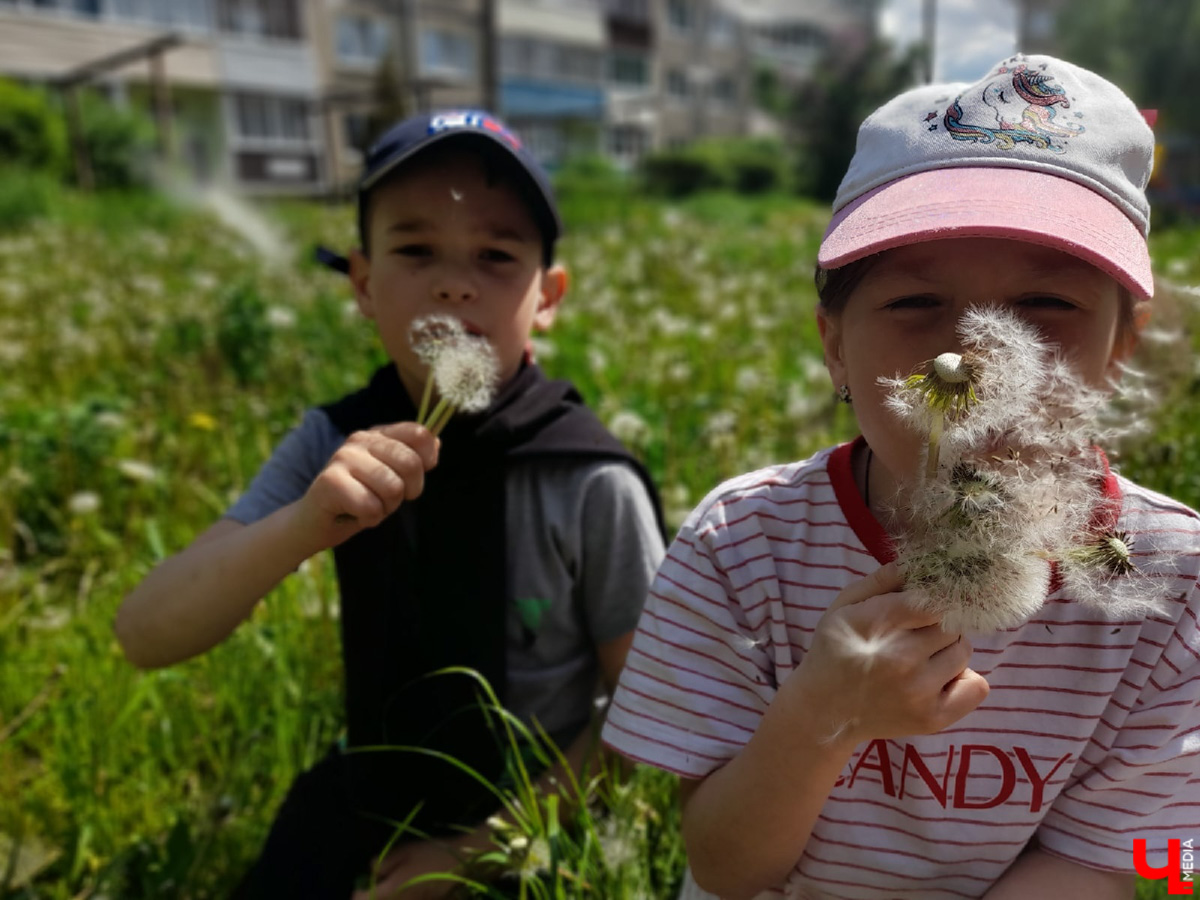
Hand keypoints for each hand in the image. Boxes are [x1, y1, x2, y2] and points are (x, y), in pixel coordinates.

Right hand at [296, 422, 438, 549]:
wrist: (316, 521)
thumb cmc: (359, 498)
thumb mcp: (391, 476)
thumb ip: (412, 458)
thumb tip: (436, 444)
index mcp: (378, 434)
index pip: (419, 433)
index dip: (427, 460)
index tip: (413, 479)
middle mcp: (360, 440)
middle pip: (411, 463)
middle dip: (408, 492)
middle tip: (388, 499)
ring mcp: (343, 458)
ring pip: (393, 488)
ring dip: (385, 508)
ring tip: (368, 505)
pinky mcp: (330, 481)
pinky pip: (371, 507)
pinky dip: (369, 519)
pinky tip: (354, 514)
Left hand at [350, 839, 460, 899]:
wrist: (461, 864)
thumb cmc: (430, 855)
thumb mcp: (403, 851)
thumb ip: (382, 863)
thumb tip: (371, 872)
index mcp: (389, 892)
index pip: (359, 899)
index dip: (360, 891)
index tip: (365, 882)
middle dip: (375, 895)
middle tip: (381, 883)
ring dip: (389, 897)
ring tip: (399, 884)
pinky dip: (403, 898)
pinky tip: (411, 888)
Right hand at [788, 561, 989, 745]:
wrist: (823, 711)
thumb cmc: (835, 650)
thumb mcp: (844, 606)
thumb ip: (881, 580)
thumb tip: (922, 562)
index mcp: (877, 625)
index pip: (934, 599)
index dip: (939, 594)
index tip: (933, 597)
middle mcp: (901, 660)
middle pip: (950, 623)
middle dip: (938, 623)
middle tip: (916, 633)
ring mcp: (919, 693)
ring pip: (963, 651)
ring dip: (948, 650)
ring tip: (921, 657)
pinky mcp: (933, 719)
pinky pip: (978, 686)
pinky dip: (964, 679)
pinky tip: (937, 679)